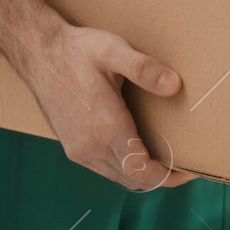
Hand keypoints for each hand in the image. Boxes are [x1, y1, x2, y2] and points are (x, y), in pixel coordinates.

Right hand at [13, 22, 193, 190]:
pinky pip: (105, 169)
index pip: (142, 171)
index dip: (170, 176)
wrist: (38, 54)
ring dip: (143, 173)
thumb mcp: (113, 50)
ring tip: (165, 156)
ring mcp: (79, 150)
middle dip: (162, 177)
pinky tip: (137, 148)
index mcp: (106, 127)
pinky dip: (125, 167)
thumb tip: (174, 85)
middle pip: (134, 179)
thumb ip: (144, 68)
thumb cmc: (77, 51)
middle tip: (184, 162)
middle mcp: (91, 146)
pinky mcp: (72, 148)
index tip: (191, 169)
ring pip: (119, 177)